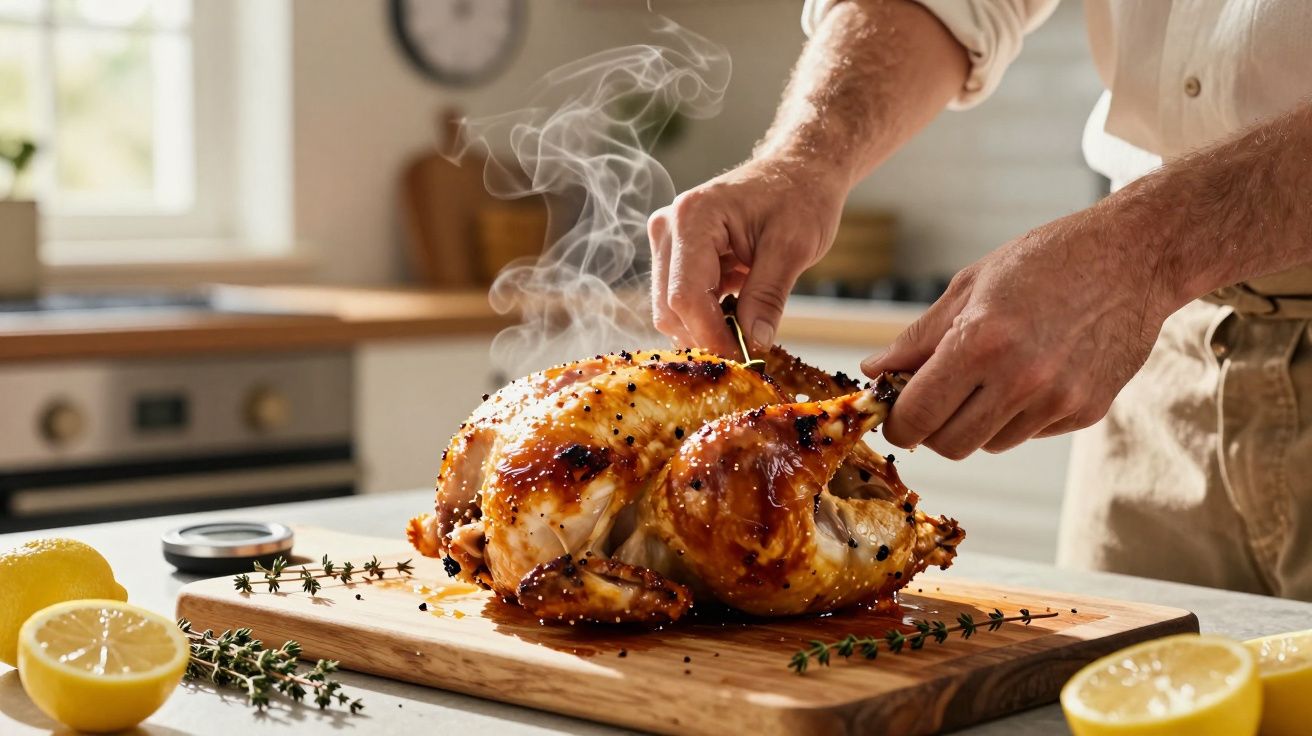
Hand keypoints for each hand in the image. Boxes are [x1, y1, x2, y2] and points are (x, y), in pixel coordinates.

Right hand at [648, 158, 846, 355]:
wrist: (798, 170)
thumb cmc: (800, 196)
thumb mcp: (794, 247)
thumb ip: (768, 296)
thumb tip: (753, 344)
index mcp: (693, 217)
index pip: (685, 295)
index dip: (711, 336)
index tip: (743, 361)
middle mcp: (668, 226)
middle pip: (670, 307)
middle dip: (707, 336)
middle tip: (749, 353)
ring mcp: (668, 241)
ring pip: (671, 309)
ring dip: (707, 328)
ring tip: (749, 329)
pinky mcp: (676, 255)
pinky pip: (682, 300)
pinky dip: (708, 317)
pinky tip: (739, 314)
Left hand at [861, 212, 1172, 457]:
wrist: (1134, 257)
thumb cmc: (1044, 262)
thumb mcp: (970, 286)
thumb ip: (918, 338)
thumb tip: (873, 372)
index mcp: (981, 342)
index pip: (918, 416)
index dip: (898, 422)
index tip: (895, 413)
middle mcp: (1021, 379)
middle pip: (950, 445)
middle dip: (932, 429)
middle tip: (933, 400)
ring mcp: (1058, 401)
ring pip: (989, 444)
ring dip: (976, 421)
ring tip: (989, 374)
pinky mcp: (1087, 412)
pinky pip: (1029, 433)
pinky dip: (1017, 415)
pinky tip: (1031, 372)